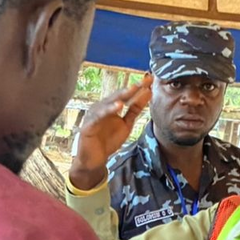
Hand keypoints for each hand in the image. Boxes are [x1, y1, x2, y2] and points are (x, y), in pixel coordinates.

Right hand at [69, 75, 152, 190]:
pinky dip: (107, 110)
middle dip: (131, 88)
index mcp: (111, 106)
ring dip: (120, 96)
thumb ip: (135, 110)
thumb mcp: (126, 124)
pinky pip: (98, 117)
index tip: (151, 79)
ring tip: (131, 89)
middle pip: (118, 96)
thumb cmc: (108, 141)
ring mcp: (94, 115)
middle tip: (144, 81)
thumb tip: (148, 93)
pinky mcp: (88, 125)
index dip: (138, 87)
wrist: (95, 159)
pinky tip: (118, 106)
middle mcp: (102, 107)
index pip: (126, 94)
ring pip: (107, 103)